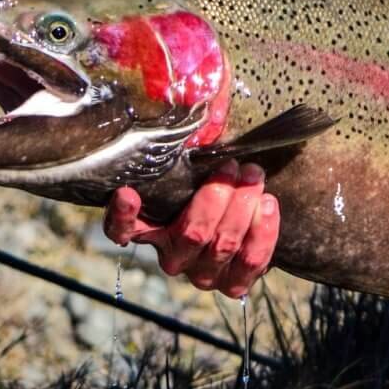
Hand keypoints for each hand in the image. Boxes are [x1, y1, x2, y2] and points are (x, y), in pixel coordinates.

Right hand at [103, 160, 279, 296]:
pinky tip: (268, 204)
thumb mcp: (199, 173)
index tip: (127, 193)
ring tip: (255, 177)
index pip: (122, 230)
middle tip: (235, 167)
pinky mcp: (233, 285)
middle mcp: (173, 257)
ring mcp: (202, 274)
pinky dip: (263, 231)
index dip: (121, 217)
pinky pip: (251, 260)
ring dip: (244, 206)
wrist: (251, 226)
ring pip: (223, 244)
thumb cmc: (218, 191)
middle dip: (218, 195)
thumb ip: (194, 154)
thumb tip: (205, 103)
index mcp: (154, 230)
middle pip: (193, 232)